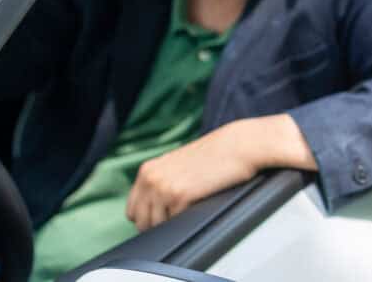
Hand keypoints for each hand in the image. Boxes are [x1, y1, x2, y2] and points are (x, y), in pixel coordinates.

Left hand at [126, 114, 316, 230]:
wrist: (238, 146)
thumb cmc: (214, 157)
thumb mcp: (178, 165)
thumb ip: (161, 183)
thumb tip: (153, 211)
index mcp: (147, 171)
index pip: (132, 211)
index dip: (149, 218)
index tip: (166, 216)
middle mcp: (150, 178)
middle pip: (141, 222)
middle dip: (159, 224)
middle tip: (181, 215)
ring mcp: (163, 187)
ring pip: (156, 225)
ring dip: (173, 223)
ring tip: (191, 207)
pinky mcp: (179, 195)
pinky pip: (175, 222)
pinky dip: (187, 219)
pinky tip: (199, 204)